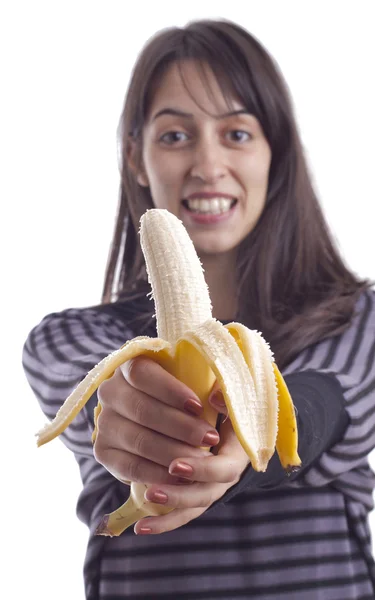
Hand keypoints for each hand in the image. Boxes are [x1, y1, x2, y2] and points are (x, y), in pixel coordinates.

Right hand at [93, 356, 219, 486]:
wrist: (164, 424)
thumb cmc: (186, 396)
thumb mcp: (203, 383)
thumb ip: (215, 384)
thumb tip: (217, 398)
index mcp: (130, 366)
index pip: (143, 374)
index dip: (170, 390)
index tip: (199, 407)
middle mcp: (111, 392)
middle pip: (142, 410)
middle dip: (181, 427)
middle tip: (210, 438)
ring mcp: (105, 423)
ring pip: (138, 440)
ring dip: (174, 453)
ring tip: (203, 459)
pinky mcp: (104, 451)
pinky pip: (130, 466)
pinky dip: (158, 474)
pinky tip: (181, 476)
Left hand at [134, 388, 250, 534]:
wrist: (225, 418)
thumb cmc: (226, 406)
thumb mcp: (232, 400)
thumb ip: (227, 398)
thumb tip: (216, 397)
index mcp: (237, 454)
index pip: (223, 470)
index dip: (200, 469)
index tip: (175, 465)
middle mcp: (224, 475)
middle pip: (205, 493)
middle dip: (178, 493)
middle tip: (153, 490)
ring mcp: (209, 486)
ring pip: (191, 505)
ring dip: (169, 506)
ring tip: (146, 501)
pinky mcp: (193, 492)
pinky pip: (180, 514)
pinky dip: (162, 522)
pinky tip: (140, 527)